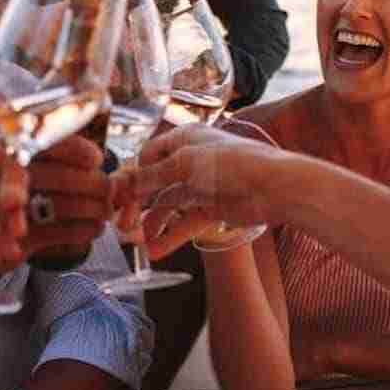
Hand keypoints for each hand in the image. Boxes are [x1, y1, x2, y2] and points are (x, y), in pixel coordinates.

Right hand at [8, 134, 113, 266]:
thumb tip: (110, 174)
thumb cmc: (15, 192)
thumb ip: (66, 165)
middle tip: (109, 190)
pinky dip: (85, 230)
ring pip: (66, 206)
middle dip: (95, 185)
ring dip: (95, 209)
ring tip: (105, 211)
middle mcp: (7, 179)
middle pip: (61, 177)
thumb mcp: (30, 169)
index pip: (49, 145)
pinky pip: (63, 232)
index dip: (78, 150)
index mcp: (11, 152)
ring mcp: (12, 212)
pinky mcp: (22, 241)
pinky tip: (94, 227)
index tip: (96, 159)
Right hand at [114, 125, 286, 257]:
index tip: (115, 197)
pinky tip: (156, 251)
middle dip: (137, 203)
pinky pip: (185, 223)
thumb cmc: (231, 163)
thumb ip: (151, 176)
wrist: (274, 187)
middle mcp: (190, 160)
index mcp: (184, 139)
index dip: (132, 175)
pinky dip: (171, 236)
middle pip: (155, 182)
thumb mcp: (184, 164)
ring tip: (138, 243)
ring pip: (168, 205)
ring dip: (152, 223)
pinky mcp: (212, 208)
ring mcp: (201, 186)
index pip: (148, 155)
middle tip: (122, 225)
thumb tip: (122, 183)